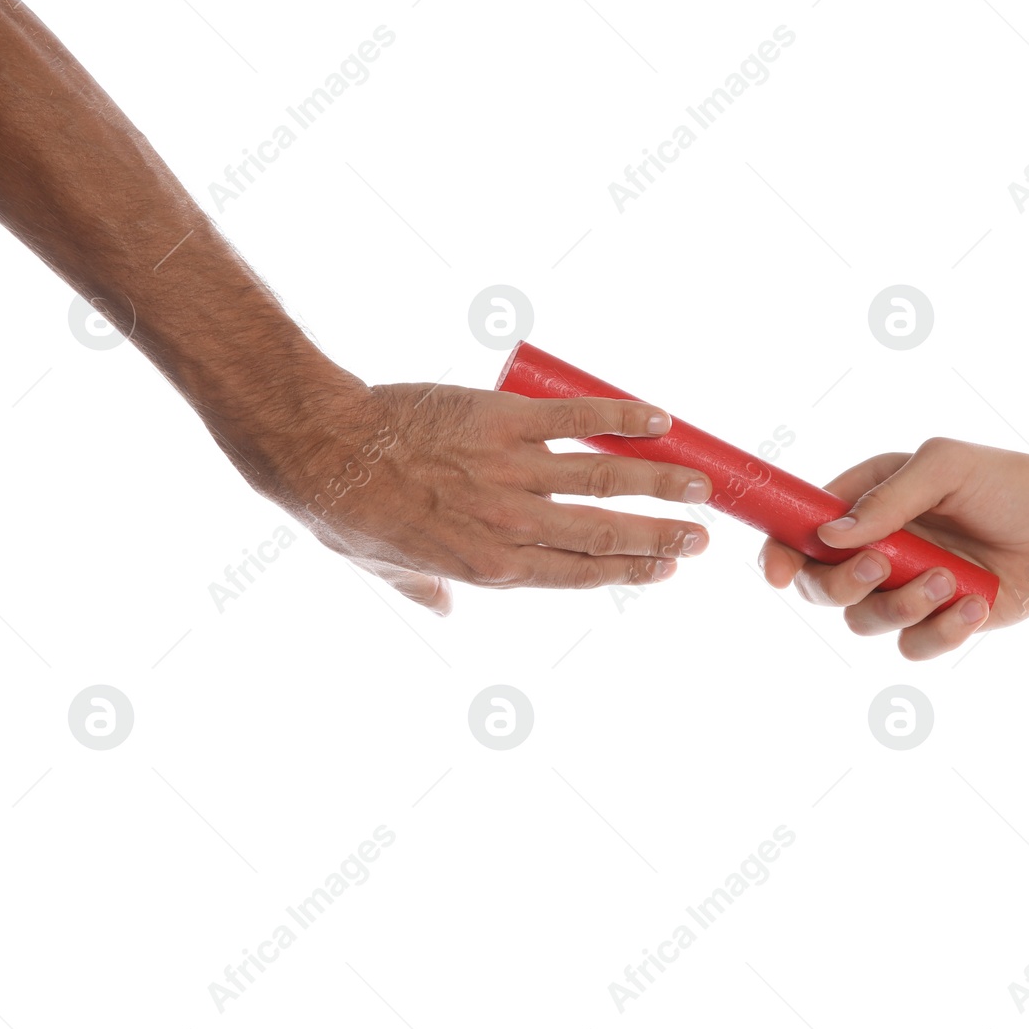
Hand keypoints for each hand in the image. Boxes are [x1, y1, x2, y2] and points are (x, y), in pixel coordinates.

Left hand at [225, 378, 712, 614]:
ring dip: (662, 482)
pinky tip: (657, 419)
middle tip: (705, 535)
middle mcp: (514, 524)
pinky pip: (577, 418)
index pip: (582, 574)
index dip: (632, 571)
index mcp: (492, 567)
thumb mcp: (388, 572)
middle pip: (608, 534)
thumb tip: (443, 611)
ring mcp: (513, 471)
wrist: (323, 451)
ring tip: (701, 484)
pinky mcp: (504, 421)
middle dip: (664, 536)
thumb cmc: (349, 514)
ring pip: (607, 479)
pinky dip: (622, 417)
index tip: (668, 569)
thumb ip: (427, 592)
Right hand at [760, 438, 1028, 659]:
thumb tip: (833, 536)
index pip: (801, 532)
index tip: (779, 571)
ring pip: (864, 623)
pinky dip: (941, 633)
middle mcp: (877, 549)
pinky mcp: (939, 623)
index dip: (780, 554)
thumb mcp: (945, 466)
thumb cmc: (1008, 482)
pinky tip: (975, 606)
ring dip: (902, 607)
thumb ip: (888, 497)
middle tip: (881, 567)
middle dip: (843, 585)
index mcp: (866, 503)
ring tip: (950, 582)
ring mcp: (906, 589)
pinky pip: (913, 647)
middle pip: (821, 587)